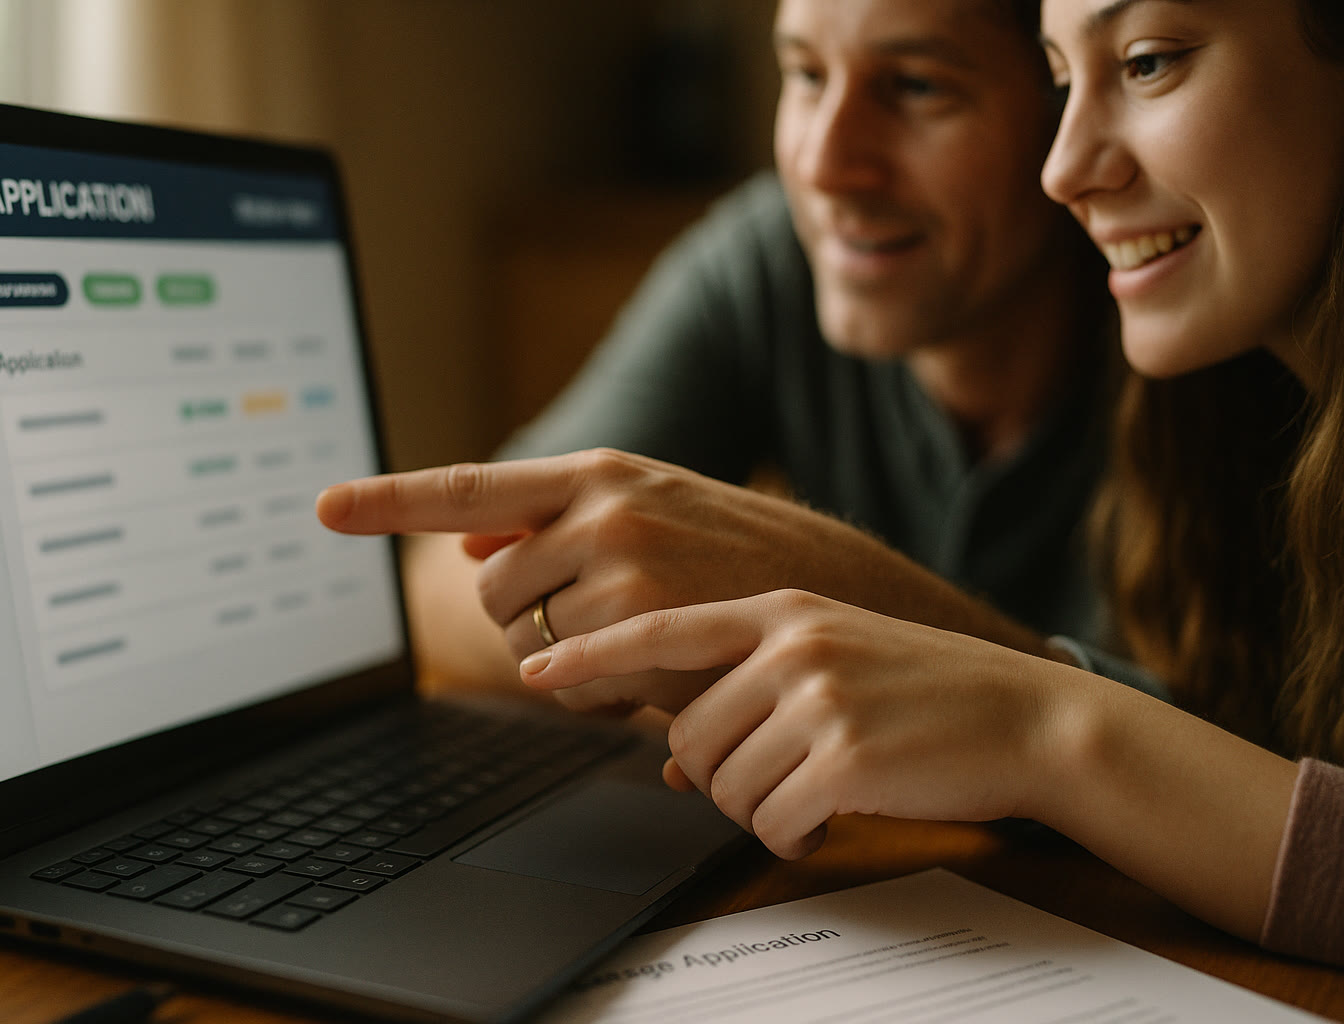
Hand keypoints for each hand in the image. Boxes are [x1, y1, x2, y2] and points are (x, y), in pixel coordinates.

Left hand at [319, 449, 901, 713]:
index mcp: (599, 474)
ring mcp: (626, 564)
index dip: (391, 498)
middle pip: (494, 590)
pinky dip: (597, 695)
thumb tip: (467, 546)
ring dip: (566, 664)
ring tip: (640, 649)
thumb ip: (554, 528)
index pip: (472, 484)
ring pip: (528, 644)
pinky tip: (654, 679)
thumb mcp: (653, 519)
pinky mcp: (647, 625)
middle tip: (604, 630)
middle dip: (531, 625)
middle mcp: (603, 506)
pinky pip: (570, 684)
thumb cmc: (737, 560)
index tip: (325, 505)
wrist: (842, 598)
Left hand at [518, 590, 1069, 858]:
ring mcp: (818, 694)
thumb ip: (750, 691)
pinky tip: (826, 819)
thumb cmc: (924, 693)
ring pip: (721, 781)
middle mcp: (790, 642)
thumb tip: (666, 762)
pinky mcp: (844, 753)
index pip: (659, 631)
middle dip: (715, 776)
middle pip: (684, 734)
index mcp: (779, 610)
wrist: (1027, 715)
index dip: (590, 653)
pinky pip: (770, 818)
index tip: (538, 670)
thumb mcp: (835, 663)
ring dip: (756, 808)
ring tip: (811, 795)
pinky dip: (789, 834)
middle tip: (769, 782)